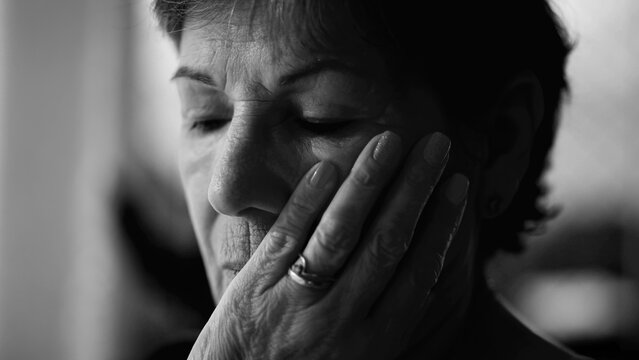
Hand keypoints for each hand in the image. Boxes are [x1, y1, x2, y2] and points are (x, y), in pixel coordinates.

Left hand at [188, 131, 468, 359]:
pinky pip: (286, 238)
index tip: (458, 185)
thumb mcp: (360, 359)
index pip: (418, 271)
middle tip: (436, 144)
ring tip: (388, 142)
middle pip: (387, 243)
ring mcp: (297, 302)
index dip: (441, 224)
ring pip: (339, 234)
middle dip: (414, 189)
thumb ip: (388, 319)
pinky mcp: (256, 288)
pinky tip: (327, 169)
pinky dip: (307, 202)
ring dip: (366, 184)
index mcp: (376, 340)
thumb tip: (423, 271)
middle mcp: (342, 320)